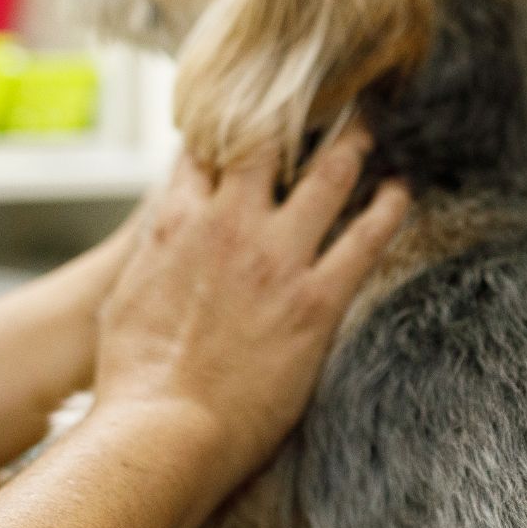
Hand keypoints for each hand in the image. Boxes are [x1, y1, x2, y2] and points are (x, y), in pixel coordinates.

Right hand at [94, 129, 409, 483]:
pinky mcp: (315, 300)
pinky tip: (402, 191)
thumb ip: (153, 257)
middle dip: (296, 111)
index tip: (254, 108)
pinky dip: (389, 208)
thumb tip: (164, 241)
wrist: (161, 433)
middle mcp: (228, 224)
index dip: (232, 122)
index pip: (207, 147)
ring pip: (329, 175)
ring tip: (371, 123)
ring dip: (354, 144)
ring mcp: (276, 258)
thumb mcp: (124, 300)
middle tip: (322, 94)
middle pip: (269, 141)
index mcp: (175, 223)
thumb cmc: (133, 381)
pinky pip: (365, 238)